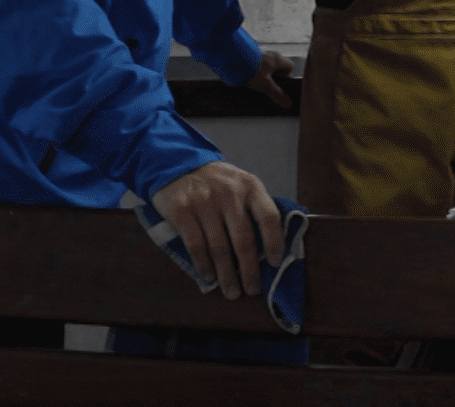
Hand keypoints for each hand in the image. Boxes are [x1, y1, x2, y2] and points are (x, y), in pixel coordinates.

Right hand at [151, 161, 285, 300]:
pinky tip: (208, 276)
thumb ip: (254, 209)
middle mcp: (229, 193)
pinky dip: (203, 265)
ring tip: (232, 291)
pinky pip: (196, 245)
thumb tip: (269, 250)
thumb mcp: (241, 184)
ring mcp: (204, 201)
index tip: (275, 264)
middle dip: (249, 270)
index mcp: (250, 186)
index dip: (275, 243)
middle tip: (252, 290)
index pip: (269, 217)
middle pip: (243, 240)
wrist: (178, 163)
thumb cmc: (217, 182)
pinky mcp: (182, 210)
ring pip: (219, 247)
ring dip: (226, 275)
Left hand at [247, 49, 293, 109]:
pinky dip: (253, 72)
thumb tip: (288, 103)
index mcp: (277, 60)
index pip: (289, 66)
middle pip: (277, 68)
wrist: (232, 58)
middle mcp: (270, 55)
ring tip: (254, 84)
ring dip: (262, 76)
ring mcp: (259, 54)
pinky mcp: (249, 56)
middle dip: (272, 78)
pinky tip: (246, 79)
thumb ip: (277, 94)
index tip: (278, 84)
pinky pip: (255, 65)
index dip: (286, 76)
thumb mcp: (265, 85)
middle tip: (265, 86)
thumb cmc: (251, 70)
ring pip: (265, 67)